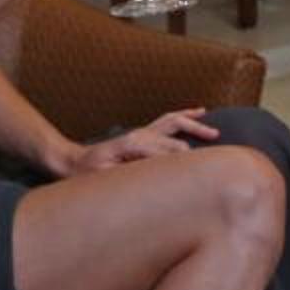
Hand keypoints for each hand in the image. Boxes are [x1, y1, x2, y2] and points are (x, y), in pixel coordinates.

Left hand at [57, 108, 218, 177]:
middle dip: (196, 138)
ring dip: (195, 123)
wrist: (75, 162)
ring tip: (213, 130)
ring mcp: (143, 131)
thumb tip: (155, 172)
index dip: (183, 161)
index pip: (168, 150)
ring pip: (175, 121)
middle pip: (176, 132)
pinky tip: (199, 112)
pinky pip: (169, 120)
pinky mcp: (144, 133)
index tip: (199, 171)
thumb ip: (129, 174)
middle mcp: (141, 133)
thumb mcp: (106, 177)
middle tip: (215, 151)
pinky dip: (185, 114)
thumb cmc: (89, 172)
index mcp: (135, 143)